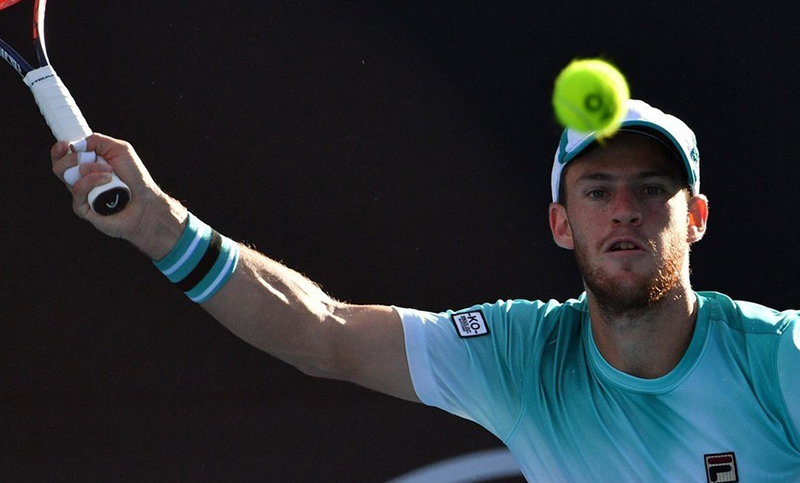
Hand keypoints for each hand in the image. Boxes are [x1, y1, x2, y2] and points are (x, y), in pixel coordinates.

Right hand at [51, 133, 185, 258]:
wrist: (146, 201)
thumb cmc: (135, 176)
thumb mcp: (120, 150)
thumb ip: (98, 141)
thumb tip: (74, 145)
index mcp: (86, 166)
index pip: (61, 157)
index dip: (58, 150)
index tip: (65, 145)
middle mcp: (80, 181)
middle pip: (59, 167)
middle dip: (73, 158)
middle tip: (92, 158)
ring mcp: (81, 195)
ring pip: (67, 177)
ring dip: (90, 168)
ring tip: (110, 171)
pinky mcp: (83, 208)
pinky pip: (77, 190)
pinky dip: (92, 180)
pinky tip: (108, 180)